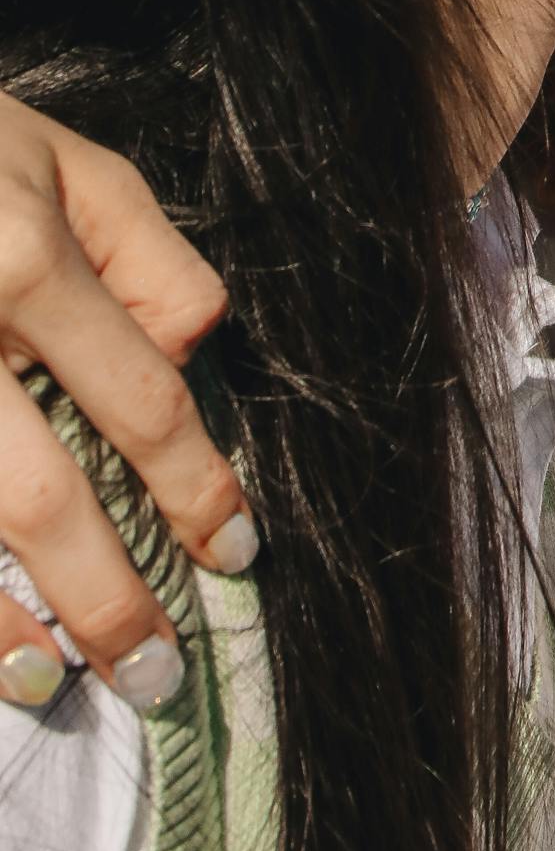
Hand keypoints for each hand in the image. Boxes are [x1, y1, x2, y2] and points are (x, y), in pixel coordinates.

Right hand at [0, 95, 253, 711]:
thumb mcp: (76, 162)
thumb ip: (150, 258)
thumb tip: (191, 360)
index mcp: (24, 262)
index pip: (140, 402)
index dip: (196, 488)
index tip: (235, 552)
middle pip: (36, 502)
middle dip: (104, 600)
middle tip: (161, 672)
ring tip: (56, 688)